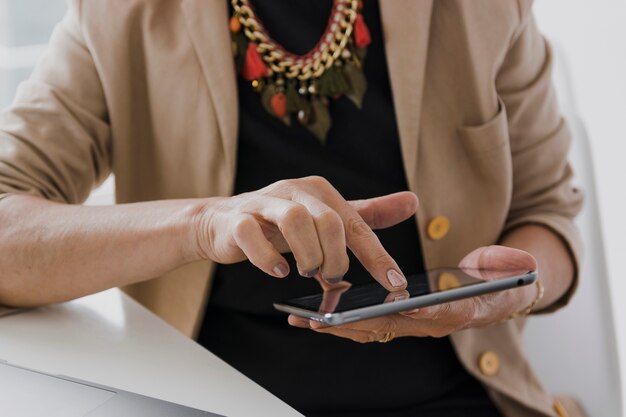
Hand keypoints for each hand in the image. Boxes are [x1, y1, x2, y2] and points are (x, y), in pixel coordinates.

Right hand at [192, 176, 417, 289]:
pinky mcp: (238, 219)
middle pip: (328, 220)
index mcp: (319, 191)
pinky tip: (279, 272)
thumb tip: (412, 202)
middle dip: (336, 257)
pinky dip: (268, 257)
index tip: (394, 284)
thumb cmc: (281, 224)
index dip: (377, 256)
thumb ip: (366, 214)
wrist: (225, 223)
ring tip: (308, 272)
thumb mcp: (326, 218)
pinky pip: (253, 234)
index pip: (356, 224)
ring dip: (308, 255)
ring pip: (295, 221)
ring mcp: (264, 203)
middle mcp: (294, 191)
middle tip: (331, 278)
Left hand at [288, 245, 537, 341]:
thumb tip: (518, 262)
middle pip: (390, 326)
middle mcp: (432, 323)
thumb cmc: (500, 276)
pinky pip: (365, 324)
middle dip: (355, 323)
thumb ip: (511, 264)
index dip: (412, 311)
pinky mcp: (398, 319)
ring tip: (302, 317)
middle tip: (321, 317)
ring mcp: (413, 324)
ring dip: (337, 325)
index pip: (436, 313)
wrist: (497, 291)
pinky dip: (339, 321)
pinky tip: (311, 313)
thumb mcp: (511, 266)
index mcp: (459, 310)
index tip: (386, 305)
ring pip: (370, 329)